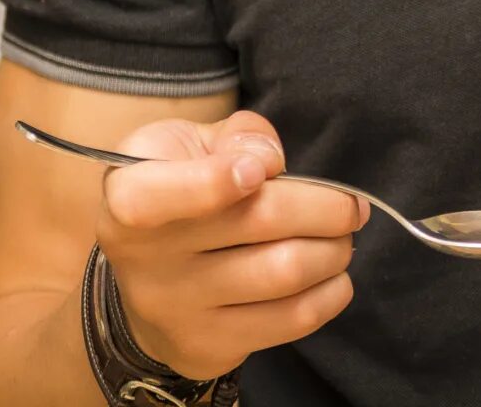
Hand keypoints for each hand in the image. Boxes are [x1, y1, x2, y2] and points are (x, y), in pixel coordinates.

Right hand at [95, 110, 370, 379]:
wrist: (148, 279)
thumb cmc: (179, 189)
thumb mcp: (186, 143)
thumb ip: (234, 136)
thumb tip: (268, 159)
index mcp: (130, 196)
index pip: (155, 198)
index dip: (213, 181)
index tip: (261, 169)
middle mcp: (146, 259)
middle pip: (259, 222)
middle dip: (326, 207)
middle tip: (350, 205)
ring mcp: (177, 309)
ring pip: (285, 272)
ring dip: (335, 250)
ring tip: (342, 238)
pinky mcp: (209, 345)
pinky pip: (291, 320)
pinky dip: (331, 293)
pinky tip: (333, 274)